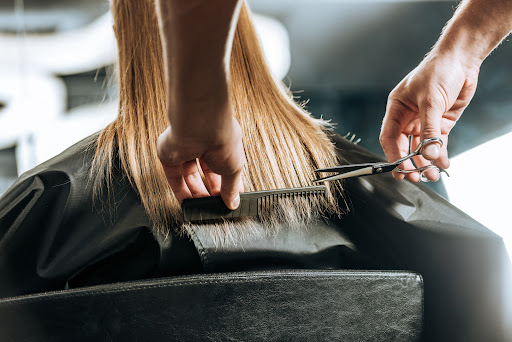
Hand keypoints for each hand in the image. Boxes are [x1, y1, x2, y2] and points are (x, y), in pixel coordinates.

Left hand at [157, 116, 244, 209]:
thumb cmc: (222, 139)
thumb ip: (231, 187)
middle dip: (212, 190)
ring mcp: (185, 149)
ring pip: (189, 176)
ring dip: (196, 193)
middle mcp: (203, 144)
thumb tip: (233, 203)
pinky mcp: (169, 155)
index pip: (223, 165)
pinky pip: (173, 177)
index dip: (227, 183)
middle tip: (216, 206)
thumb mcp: (234, 168)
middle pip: (206, 172)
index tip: (230, 198)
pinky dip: (180, 191)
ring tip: (204, 208)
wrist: (201, 126)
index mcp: (221, 141)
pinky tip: (187, 204)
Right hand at [380, 50, 479, 181]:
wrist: (462, 59)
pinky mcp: (440, 123)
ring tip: (432, 175)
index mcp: (396, 109)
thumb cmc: (439, 70)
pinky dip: (440, 154)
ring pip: (421, 147)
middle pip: (404, 146)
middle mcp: (408, 117)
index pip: (390, 137)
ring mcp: (424, 121)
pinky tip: (443, 164)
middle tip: (415, 177)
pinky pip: (437, 143)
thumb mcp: (430, 101)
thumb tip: (428, 154)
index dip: (394, 155)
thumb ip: (429, 129)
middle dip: (409, 163)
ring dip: (425, 162)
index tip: (401, 169)